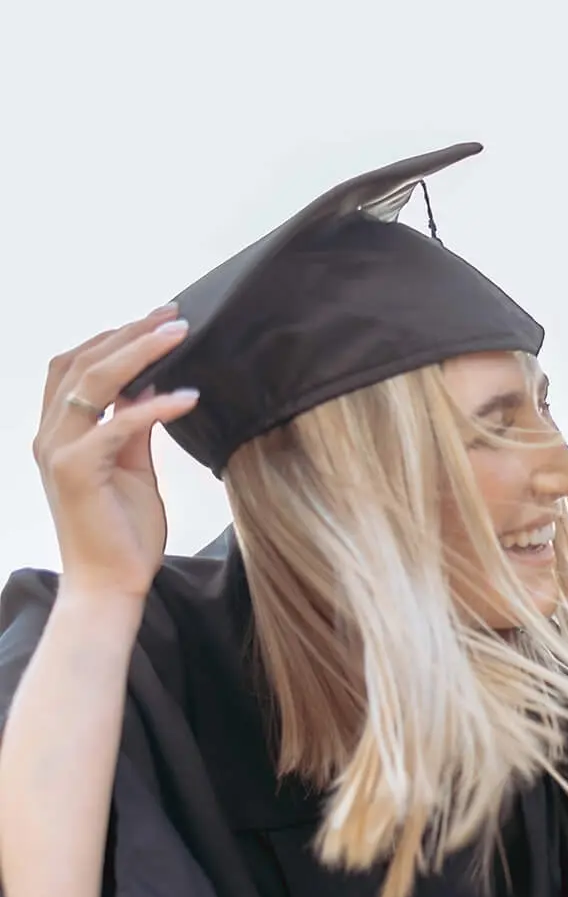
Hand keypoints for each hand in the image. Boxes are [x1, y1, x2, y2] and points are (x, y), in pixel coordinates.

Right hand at [32, 308, 200, 600]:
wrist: (110, 583)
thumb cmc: (123, 529)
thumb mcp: (133, 466)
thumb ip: (134, 426)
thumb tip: (152, 385)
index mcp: (59, 431)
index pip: (76, 366)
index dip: (114, 338)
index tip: (159, 320)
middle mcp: (50, 435)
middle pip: (81, 363)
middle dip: (128, 333)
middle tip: (173, 314)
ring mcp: (57, 451)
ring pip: (92, 382)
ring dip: (138, 352)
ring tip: (180, 335)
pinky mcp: (76, 471)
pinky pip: (116, 426)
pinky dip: (153, 406)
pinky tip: (188, 397)